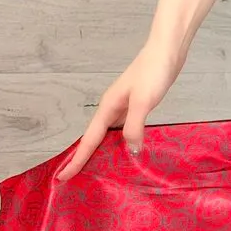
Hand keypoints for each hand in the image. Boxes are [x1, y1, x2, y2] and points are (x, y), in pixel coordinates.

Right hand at [55, 39, 186, 181]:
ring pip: (111, 133)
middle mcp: (113, 107)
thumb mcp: (143, 101)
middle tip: (79, 182)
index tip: (62, 178)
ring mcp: (126, 104)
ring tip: (102, 171)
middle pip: (96, 138)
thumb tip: (130, 151)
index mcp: (108, 107)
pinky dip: (123, 140)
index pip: (89, 139)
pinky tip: (130, 148)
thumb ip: (134, 127)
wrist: (168, 49)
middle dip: (87, 158)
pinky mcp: (139, 103)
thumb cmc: (153, 71)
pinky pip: (125, 127)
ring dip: (105, 150)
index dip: (77, 159)